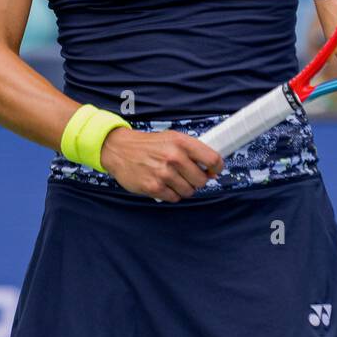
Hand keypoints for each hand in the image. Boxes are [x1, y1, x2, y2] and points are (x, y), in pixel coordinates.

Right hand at [99, 128, 224, 201]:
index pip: (212, 159)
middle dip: (197, 180)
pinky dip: (171, 194)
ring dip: (183, 188)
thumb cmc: (149, 145)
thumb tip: (212, 171)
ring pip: (189, 191)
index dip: (217, 168)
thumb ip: (193, 151)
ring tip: (172, 179)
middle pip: (201, 180)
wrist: (120, 149)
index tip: (213, 171)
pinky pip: (174, 198)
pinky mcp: (153, 187)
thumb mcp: (172, 138)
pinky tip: (163, 184)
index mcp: (181, 142)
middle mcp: (174, 157)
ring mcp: (163, 173)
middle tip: (187, 176)